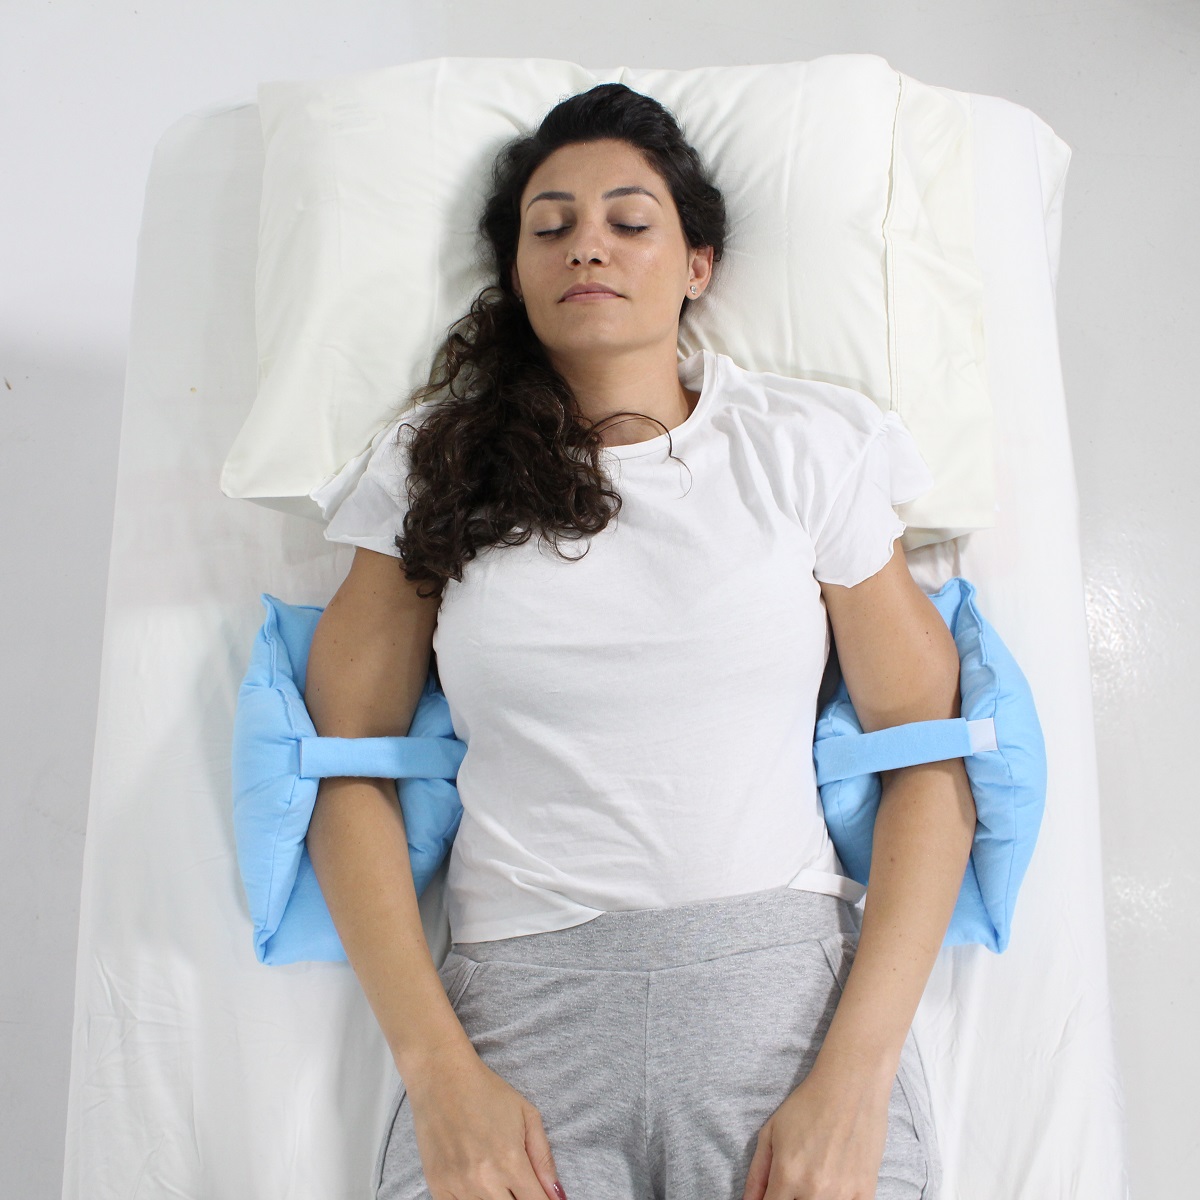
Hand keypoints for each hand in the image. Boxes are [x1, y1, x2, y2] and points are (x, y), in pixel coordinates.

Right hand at [405, 1043, 566, 1199]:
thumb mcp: (527, 1115)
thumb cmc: (487, 1091)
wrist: (441, 1077)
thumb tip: (559, 1197)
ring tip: (496, 1175)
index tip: (542, 1196)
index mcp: (511, 1160)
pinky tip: (476, 1184)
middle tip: (519, 1184)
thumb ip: (544, 1159)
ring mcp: (458, 1186)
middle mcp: (484, 1179)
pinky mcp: (438, 1187)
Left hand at [741, 1060, 890, 1199]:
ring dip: (815, 1198)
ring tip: (817, 1175)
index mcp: (788, 1174)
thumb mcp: (771, 1132)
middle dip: (792, 1198)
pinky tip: (835, 1183)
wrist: (850, 1086)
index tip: (776, 1193)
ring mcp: (842, 1194)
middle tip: (797, 1177)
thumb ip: (757, 1173)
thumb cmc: (808, 1104)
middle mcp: (814, 1190)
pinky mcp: (865, 1193)